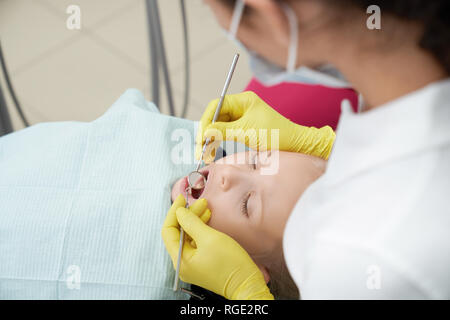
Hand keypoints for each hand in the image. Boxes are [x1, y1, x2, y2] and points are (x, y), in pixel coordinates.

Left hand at [161, 195, 273, 299]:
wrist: (247, 284)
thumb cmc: (230, 264)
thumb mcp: (210, 238)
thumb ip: (192, 223)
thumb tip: (180, 212)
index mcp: (180, 260)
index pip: (168, 231)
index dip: (174, 213)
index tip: (182, 199)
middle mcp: (183, 263)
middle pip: (178, 233)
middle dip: (188, 215)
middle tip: (200, 202)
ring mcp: (193, 264)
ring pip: (188, 236)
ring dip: (195, 220)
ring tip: (205, 207)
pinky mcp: (202, 262)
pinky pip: (196, 242)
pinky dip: (200, 229)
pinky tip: (207, 219)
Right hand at [196, 91, 334, 162]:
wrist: (294, 145)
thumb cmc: (277, 135)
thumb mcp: (247, 132)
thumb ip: (224, 130)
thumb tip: (205, 132)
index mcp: (244, 100)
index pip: (217, 105)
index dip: (206, 119)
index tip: (202, 135)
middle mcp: (242, 106)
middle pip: (216, 115)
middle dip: (207, 130)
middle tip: (200, 146)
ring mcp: (243, 118)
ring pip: (220, 125)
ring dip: (211, 137)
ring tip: (205, 151)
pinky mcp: (245, 129)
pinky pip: (226, 132)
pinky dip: (219, 140)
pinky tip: (213, 149)